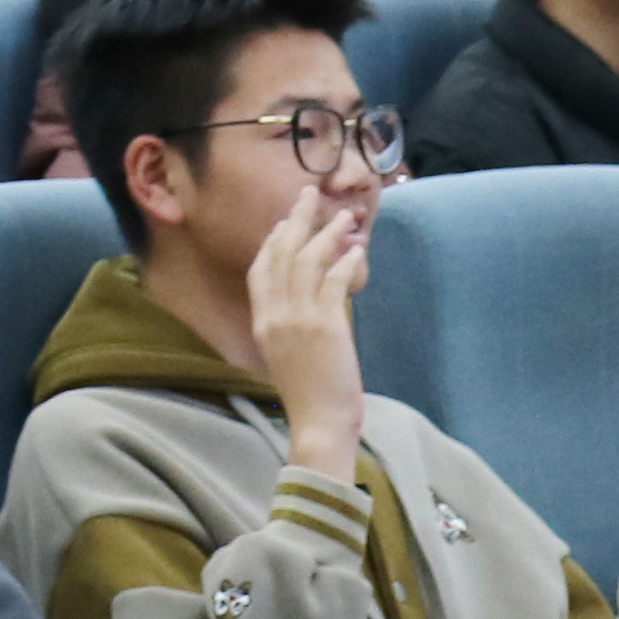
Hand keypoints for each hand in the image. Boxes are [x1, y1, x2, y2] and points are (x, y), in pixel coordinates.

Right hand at [247, 186, 368, 480]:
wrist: (317, 423)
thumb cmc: (308, 395)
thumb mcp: (287, 354)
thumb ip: (291, 324)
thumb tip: (312, 298)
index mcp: (262, 321)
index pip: (261, 269)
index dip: (273, 240)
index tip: (286, 220)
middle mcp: (274, 315)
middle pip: (282, 254)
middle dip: (297, 220)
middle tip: (310, 194)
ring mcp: (297, 319)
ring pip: (308, 261)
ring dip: (328, 234)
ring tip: (346, 217)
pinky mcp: (325, 326)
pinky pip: (333, 282)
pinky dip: (346, 262)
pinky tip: (357, 249)